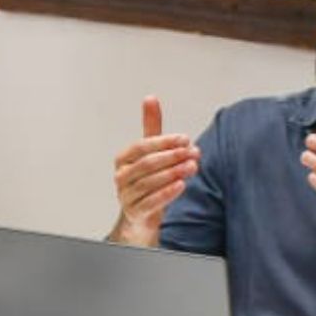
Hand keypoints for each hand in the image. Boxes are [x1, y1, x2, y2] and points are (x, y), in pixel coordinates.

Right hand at [111, 96, 198, 243]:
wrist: (140, 217)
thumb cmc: (146, 180)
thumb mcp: (149, 153)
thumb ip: (151, 127)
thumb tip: (150, 98)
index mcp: (123, 159)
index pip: (142, 146)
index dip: (164, 141)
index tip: (185, 139)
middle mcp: (121, 176)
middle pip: (148, 163)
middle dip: (173, 157)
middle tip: (194, 152)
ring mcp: (126, 195)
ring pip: (150, 182)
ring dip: (173, 173)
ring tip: (192, 166)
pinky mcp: (135, 212)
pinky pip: (151, 202)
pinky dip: (167, 193)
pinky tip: (181, 185)